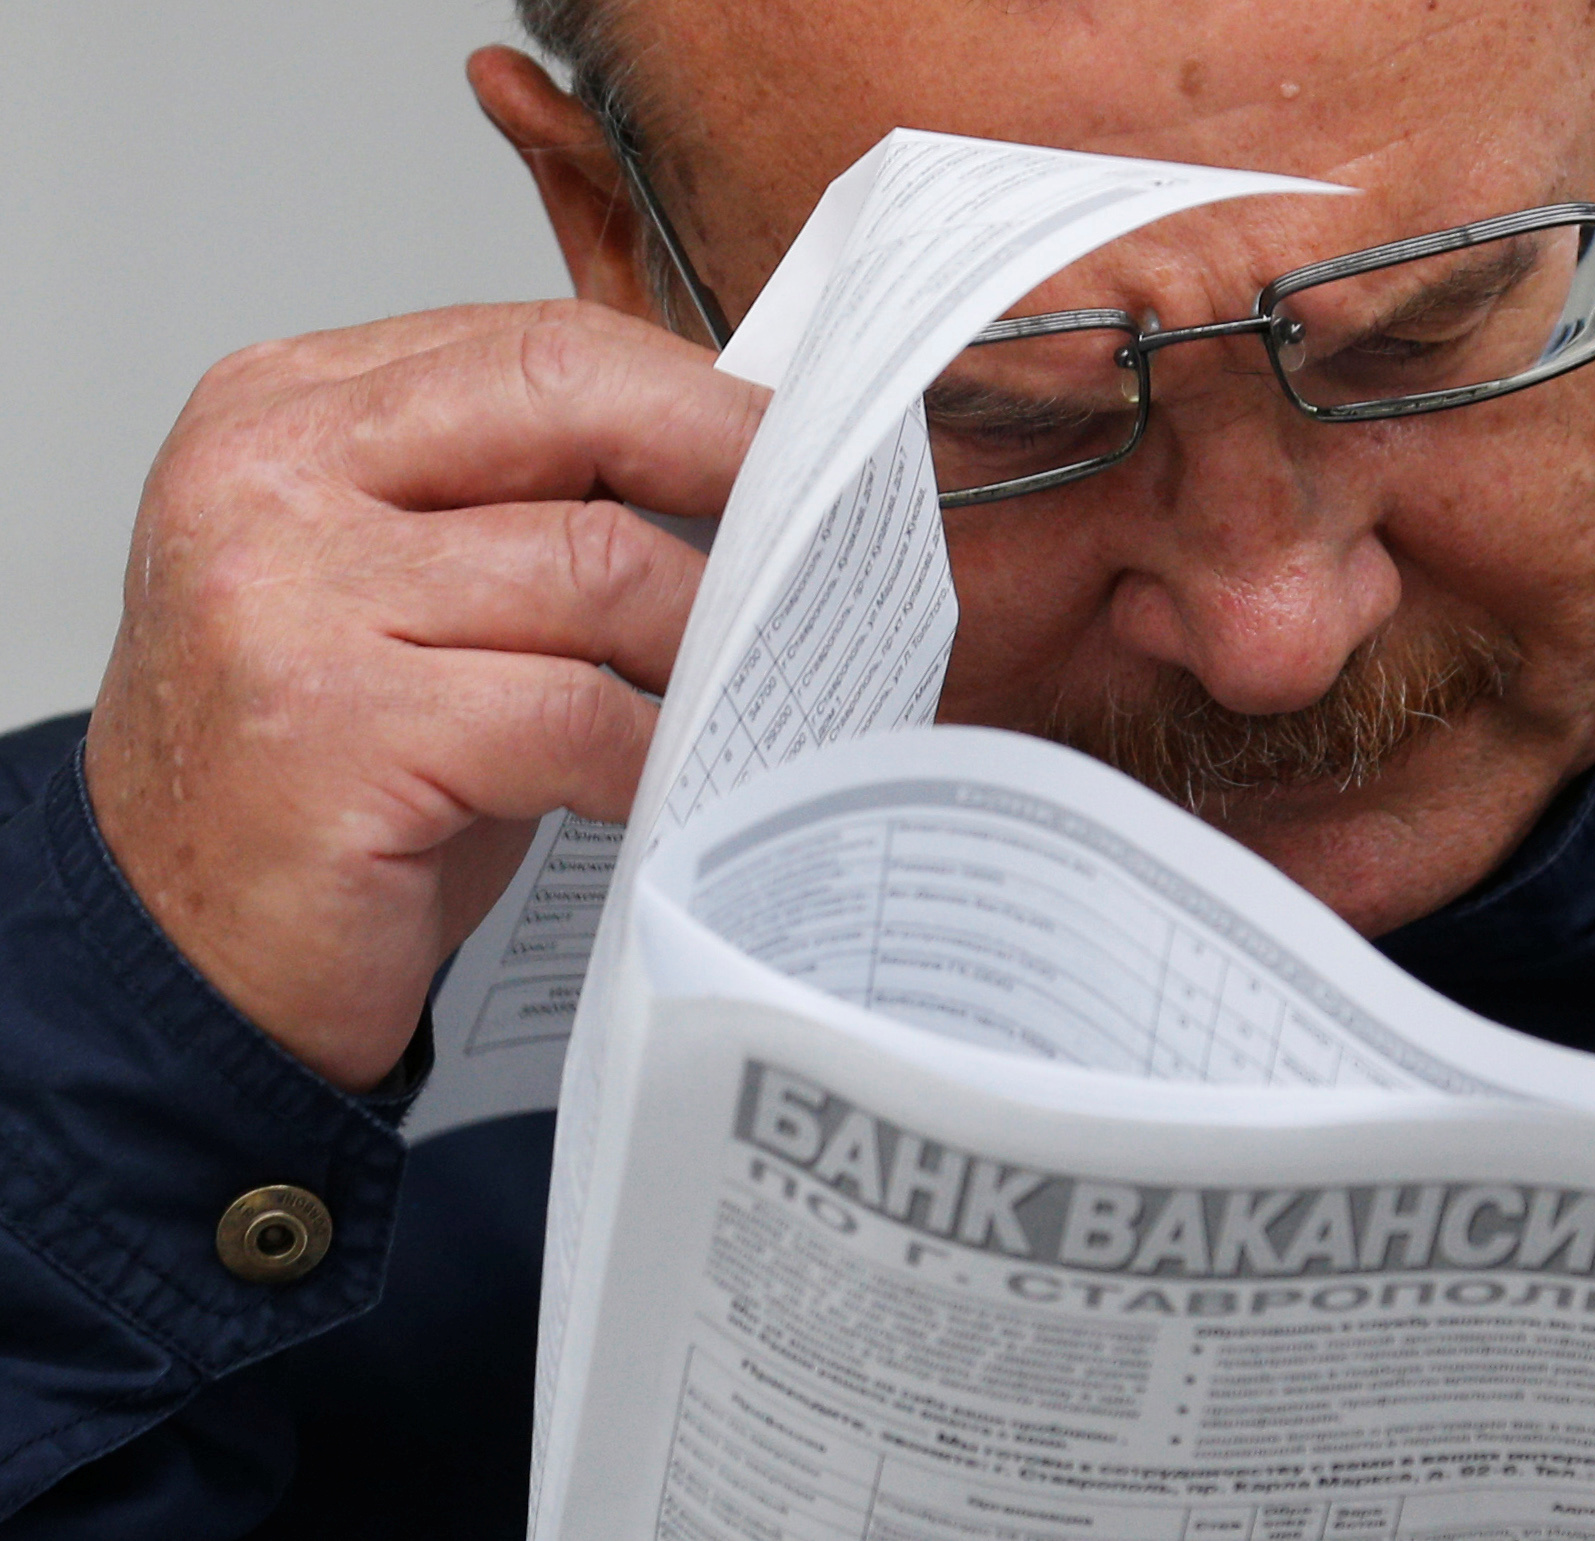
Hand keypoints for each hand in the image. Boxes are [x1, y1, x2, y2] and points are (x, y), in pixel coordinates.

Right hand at [85, 301, 766, 1090]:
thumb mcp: (399, 589)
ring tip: (743, 686)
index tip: (786, 439)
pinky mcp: (334, 733)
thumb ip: (515, 502)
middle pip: (566, 405)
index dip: (689, 389)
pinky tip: (670, 779)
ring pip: (596, 569)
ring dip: (702, 642)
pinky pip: (576, 716)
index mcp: (281, 413)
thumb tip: (729, 465)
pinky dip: (654, 753)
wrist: (181, 947)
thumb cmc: (316, 770)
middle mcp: (267, 481)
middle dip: (727, 459)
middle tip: (819, 527)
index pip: (530, 346)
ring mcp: (288, 601)